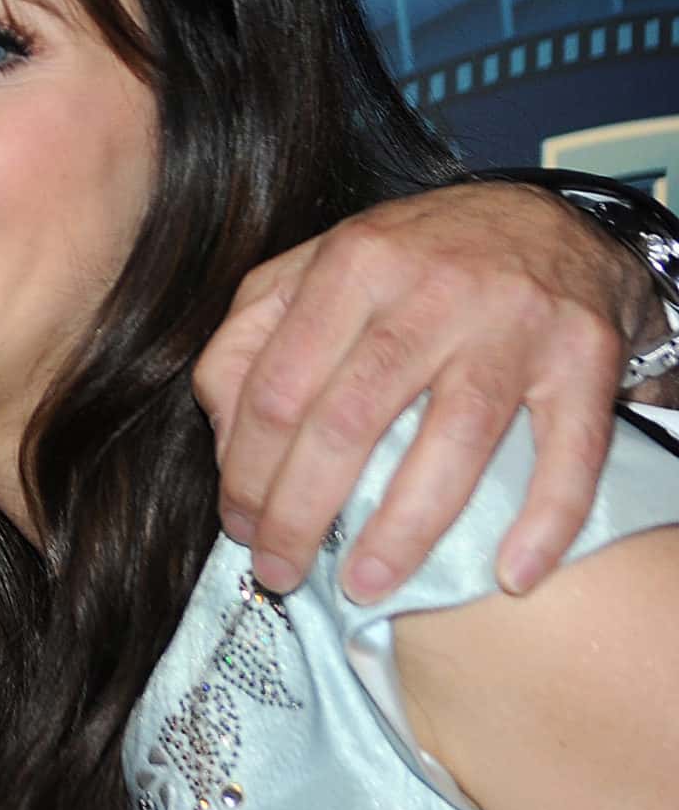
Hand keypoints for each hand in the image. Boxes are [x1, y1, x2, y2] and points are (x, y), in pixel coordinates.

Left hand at [192, 182, 641, 603]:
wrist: (547, 223)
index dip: (246, 470)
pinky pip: (567, 452)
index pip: (276, 385)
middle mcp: (430, 289)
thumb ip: (252, 337)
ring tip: (364, 587)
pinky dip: (543, 522)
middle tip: (280, 573)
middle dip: (301, 513)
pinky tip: (510, 578)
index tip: (238, 526)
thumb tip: (225, 435)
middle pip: (347, 421)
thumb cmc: (409, 263)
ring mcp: (513, 322)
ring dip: (401, 532)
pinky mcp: (585, 356)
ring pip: (451, 444)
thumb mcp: (315, 271)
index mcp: (351, 264)